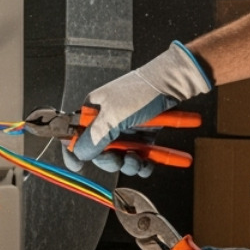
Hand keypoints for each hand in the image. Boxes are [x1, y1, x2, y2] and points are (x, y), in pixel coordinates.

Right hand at [65, 42, 210, 176]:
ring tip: (138, 161)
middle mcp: (108, 121)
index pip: (77, 135)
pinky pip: (139, 156)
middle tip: (119, 160)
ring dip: (130, 164)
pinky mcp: (144, 134)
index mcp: (94, 111)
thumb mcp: (113, 116)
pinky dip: (144, 164)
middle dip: (111, 161)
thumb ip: (94, 137)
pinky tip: (148, 164)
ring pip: (121, 157)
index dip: (76, 151)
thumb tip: (79, 153)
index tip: (78, 165)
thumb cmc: (142, 91)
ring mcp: (126, 129)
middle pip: (101, 152)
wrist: (173, 83)